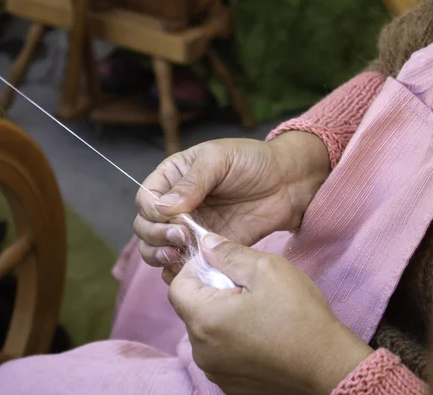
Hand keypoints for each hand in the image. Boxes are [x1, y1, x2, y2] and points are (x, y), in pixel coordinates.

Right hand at [134, 131, 329, 266]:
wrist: (287, 182)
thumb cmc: (252, 161)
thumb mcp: (219, 160)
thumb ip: (191, 183)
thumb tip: (163, 207)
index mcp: (172, 178)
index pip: (146, 199)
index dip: (152, 213)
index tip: (173, 218)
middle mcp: (175, 205)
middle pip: (145, 227)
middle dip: (155, 236)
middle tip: (180, 238)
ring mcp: (189, 229)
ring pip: (157, 249)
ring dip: (160, 256)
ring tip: (178, 255)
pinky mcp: (207, 249)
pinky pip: (182, 265)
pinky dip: (178, 272)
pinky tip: (189, 270)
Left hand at [167, 234, 372, 394]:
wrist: (332, 370)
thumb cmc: (301, 319)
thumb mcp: (267, 270)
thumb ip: (229, 253)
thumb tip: (206, 244)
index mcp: (204, 320)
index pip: (177, 287)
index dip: (195, 270)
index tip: (221, 265)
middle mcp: (201, 350)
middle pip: (190, 309)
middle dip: (210, 292)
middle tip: (244, 286)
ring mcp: (215, 370)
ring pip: (205, 332)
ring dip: (221, 316)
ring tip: (255, 311)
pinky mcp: (230, 385)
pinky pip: (219, 353)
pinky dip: (231, 340)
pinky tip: (260, 334)